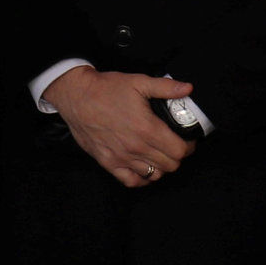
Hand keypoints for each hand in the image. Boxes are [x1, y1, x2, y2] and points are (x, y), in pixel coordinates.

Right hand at [50, 66, 195, 187]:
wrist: (77, 96)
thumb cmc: (106, 89)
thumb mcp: (139, 82)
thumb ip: (166, 88)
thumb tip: (187, 88)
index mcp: (147, 129)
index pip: (180, 151)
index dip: (188, 146)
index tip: (187, 140)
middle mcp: (136, 147)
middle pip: (170, 165)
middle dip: (177, 156)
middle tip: (175, 145)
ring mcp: (121, 158)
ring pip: (154, 175)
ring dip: (161, 166)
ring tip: (160, 154)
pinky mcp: (108, 163)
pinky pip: (131, 181)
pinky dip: (142, 178)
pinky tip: (144, 168)